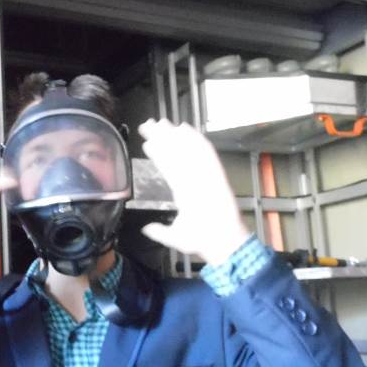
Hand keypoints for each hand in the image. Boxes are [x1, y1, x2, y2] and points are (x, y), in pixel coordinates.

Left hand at [138, 119, 249, 265]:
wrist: (221, 244)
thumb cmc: (202, 242)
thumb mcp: (174, 237)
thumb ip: (160, 231)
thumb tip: (145, 228)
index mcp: (185, 193)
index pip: (168, 169)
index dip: (158, 155)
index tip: (147, 143)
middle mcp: (194, 181)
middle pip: (175, 155)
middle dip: (162, 139)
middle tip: (148, 125)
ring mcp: (204, 177)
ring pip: (187, 151)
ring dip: (174, 136)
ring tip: (159, 123)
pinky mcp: (215, 176)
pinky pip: (206, 155)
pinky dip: (196, 141)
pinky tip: (185, 129)